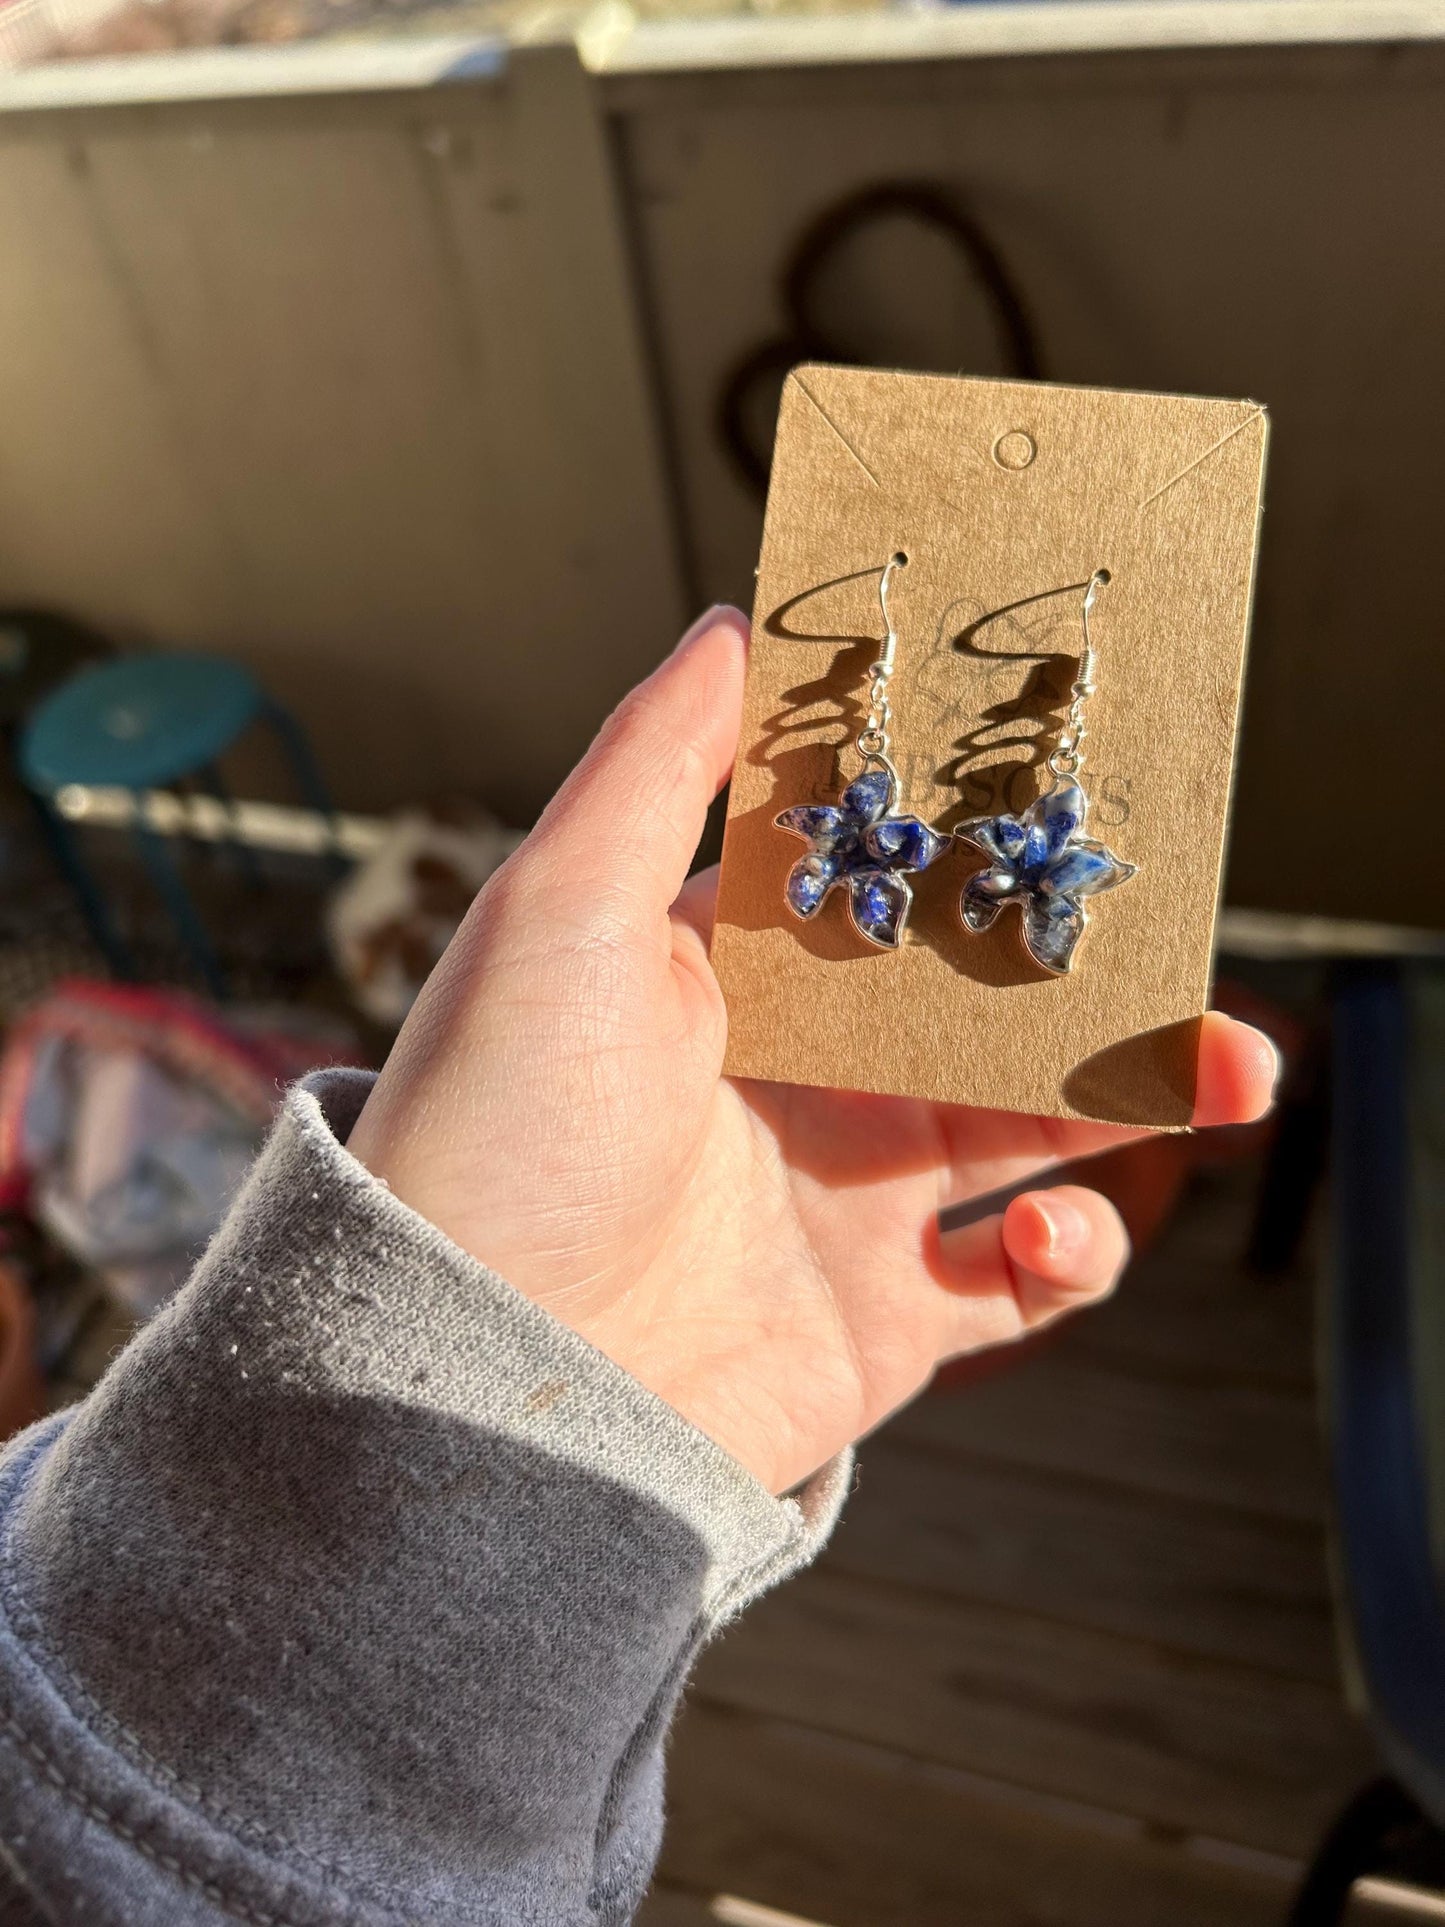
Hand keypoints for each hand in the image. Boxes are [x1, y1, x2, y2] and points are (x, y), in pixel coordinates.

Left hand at [348, 609, 1277, 1493]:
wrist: (467, 1378)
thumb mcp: (557, 913)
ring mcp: (850, 1201)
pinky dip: (1076, 1255)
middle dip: (1096, 970)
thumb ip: (658, 767)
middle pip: (987, 1002)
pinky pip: (1023, 1285)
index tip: (1082, 786)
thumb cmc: (496, 1128)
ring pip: (1038, 1128)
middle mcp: (803, 1081)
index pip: (891, 881)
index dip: (984, 834)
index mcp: (738, 975)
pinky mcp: (883, 1321)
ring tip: (1228, 1071)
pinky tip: (1054, 1234)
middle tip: (1190, 942)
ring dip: (1137, 1095)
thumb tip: (735, 623)